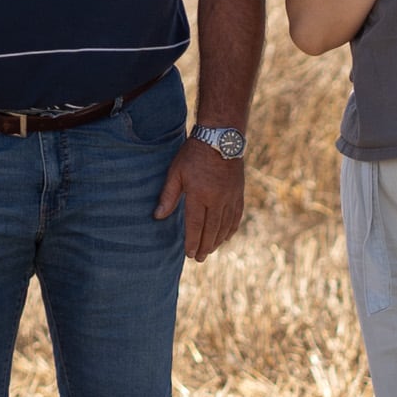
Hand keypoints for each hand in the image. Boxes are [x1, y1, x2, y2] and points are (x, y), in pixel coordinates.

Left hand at [154, 139, 246, 261]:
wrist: (220, 138)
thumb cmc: (193, 154)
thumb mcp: (176, 172)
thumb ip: (168, 196)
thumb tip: (157, 216)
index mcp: (199, 194)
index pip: (195, 225)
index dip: (192, 241)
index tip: (189, 254)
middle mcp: (217, 199)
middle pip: (211, 230)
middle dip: (204, 246)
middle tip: (199, 258)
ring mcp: (230, 197)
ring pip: (225, 226)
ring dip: (217, 241)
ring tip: (209, 250)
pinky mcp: (239, 193)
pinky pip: (236, 216)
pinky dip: (231, 229)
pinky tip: (225, 237)